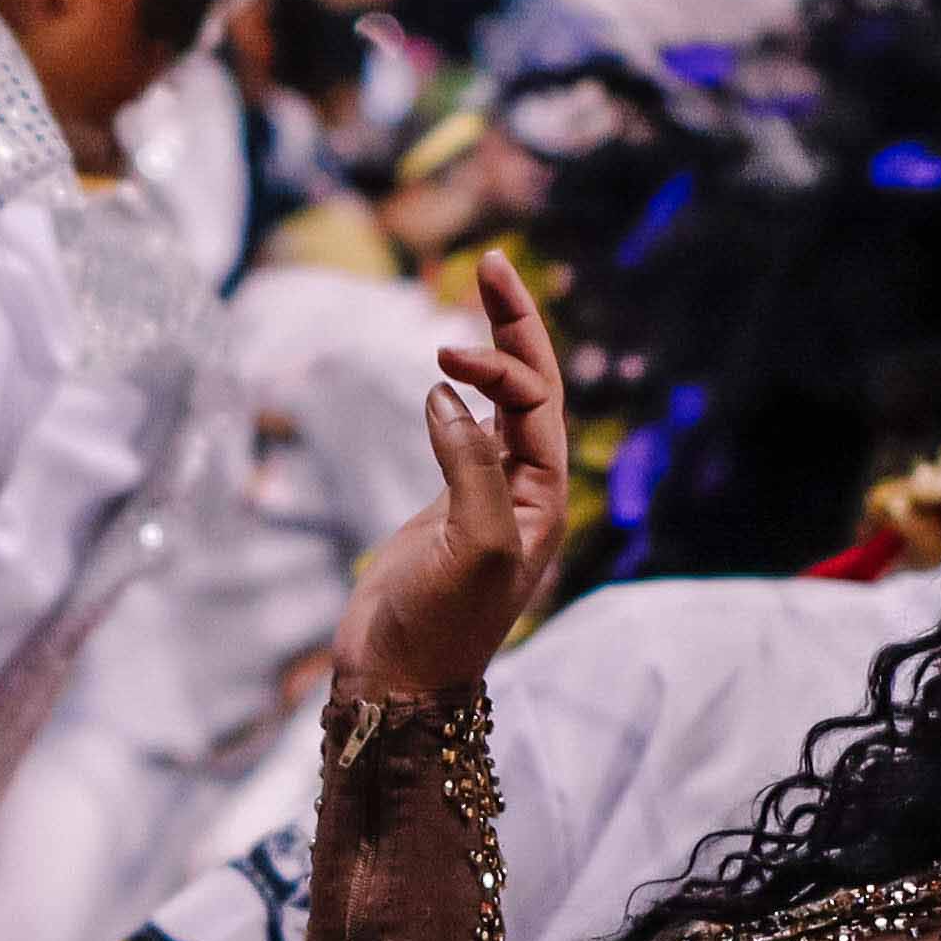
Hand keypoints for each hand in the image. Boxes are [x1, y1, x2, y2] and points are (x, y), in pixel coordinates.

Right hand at [328, 247, 577, 702]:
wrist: (398, 679)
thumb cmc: (441, 623)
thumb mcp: (472, 544)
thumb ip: (469, 466)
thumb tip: (446, 397)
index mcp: (543, 499)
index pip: (535, 403)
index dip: (501, 363)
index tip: (444, 354)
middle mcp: (523, 491)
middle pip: (529, 389)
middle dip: (513, 326)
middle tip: (494, 262)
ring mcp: (485, 496)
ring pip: (499, 405)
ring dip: (492, 350)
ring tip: (479, 293)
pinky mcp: (448, 507)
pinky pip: (465, 433)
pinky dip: (457, 395)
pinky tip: (444, 373)